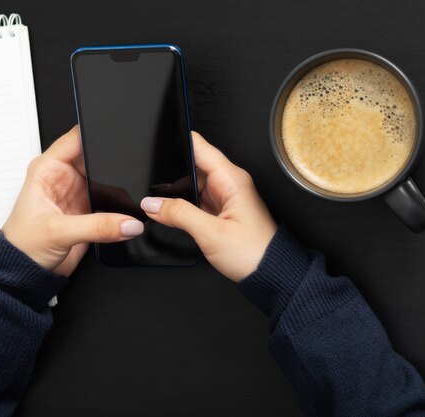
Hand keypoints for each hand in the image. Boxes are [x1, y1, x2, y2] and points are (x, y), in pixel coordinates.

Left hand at [2, 126, 143, 276]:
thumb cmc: (23, 247)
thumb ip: (98, 226)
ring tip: (131, 194)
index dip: (96, 133)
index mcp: (48, 169)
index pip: (76, 138)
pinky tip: (127, 211)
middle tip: (131, 170)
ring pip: (108, 179)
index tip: (118, 136)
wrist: (26, 275)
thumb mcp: (59, 232)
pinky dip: (121, 206)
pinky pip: (113, 202)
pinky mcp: (89, 212)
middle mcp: (64, 178)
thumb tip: (129, 223)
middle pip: (97, 157)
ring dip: (119, 186)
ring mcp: (78, 194)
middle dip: (113, 163)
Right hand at [140, 132, 276, 281]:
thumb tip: (152, 204)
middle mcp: (229, 183)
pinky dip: (182, 206)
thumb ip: (178, 215)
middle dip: (171, 172)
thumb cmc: (254, 254)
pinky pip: (196, 201)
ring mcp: (224, 197)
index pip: (200, 146)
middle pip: (191, 165)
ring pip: (191, 185)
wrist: (272, 275)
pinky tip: (171, 215)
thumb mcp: (210, 233)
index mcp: (231, 179)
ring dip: (176, 192)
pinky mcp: (221, 211)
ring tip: (159, 203)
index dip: (178, 141)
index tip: (157, 143)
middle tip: (152, 187)